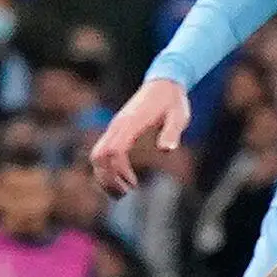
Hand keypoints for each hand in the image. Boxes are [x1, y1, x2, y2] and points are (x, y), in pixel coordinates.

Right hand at [89, 79, 190, 195]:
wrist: (164, 83)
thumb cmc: (173, 100)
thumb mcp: (179, 115)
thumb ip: (173, 132)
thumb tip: (166, 150)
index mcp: (130, 124)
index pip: (114, 151)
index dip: (119, 171)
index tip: (134, 184)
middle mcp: (118, 126)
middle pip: (98, 156)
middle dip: (107, 178)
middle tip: (125, 194)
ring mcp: (115, 128)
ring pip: (96, 156)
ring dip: (104, 176)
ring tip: (122, 193)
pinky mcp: (116, 131)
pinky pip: (102, 152)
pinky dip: (106, 169)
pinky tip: (121, 181)